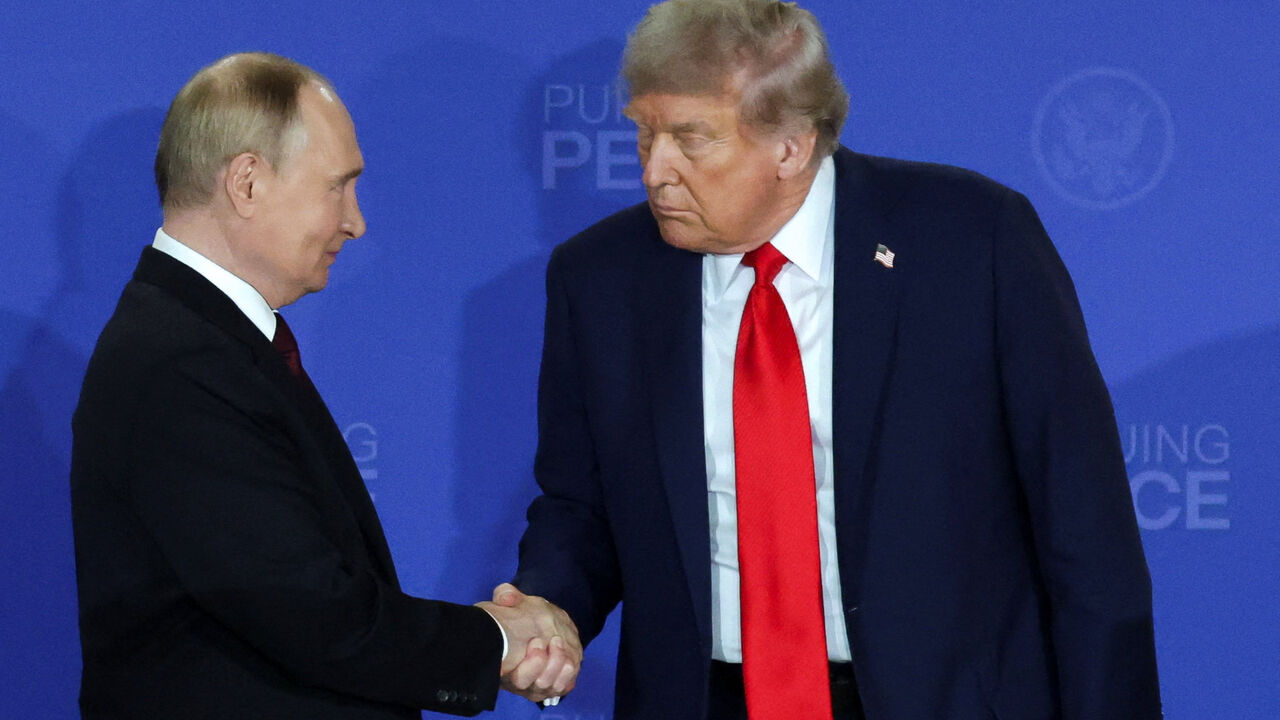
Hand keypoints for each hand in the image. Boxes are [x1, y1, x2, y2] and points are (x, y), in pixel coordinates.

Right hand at [476, 583, 580, 702]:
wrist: (534, 623)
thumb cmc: (519, 615)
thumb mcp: (511, 602)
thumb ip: (506, 596)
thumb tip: (507, 598)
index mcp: (506, 667)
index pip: (518, 678)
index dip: (531, 664)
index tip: (536, 640)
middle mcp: (522, 682)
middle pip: (538, 685)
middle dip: (547, 663)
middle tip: (553, 640)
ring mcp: (539, 685)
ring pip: (553, 686)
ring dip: (560, 665)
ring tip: (559, 642)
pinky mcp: (556, 684)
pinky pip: (565, 686)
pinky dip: (569, 674)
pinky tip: (569, 659)